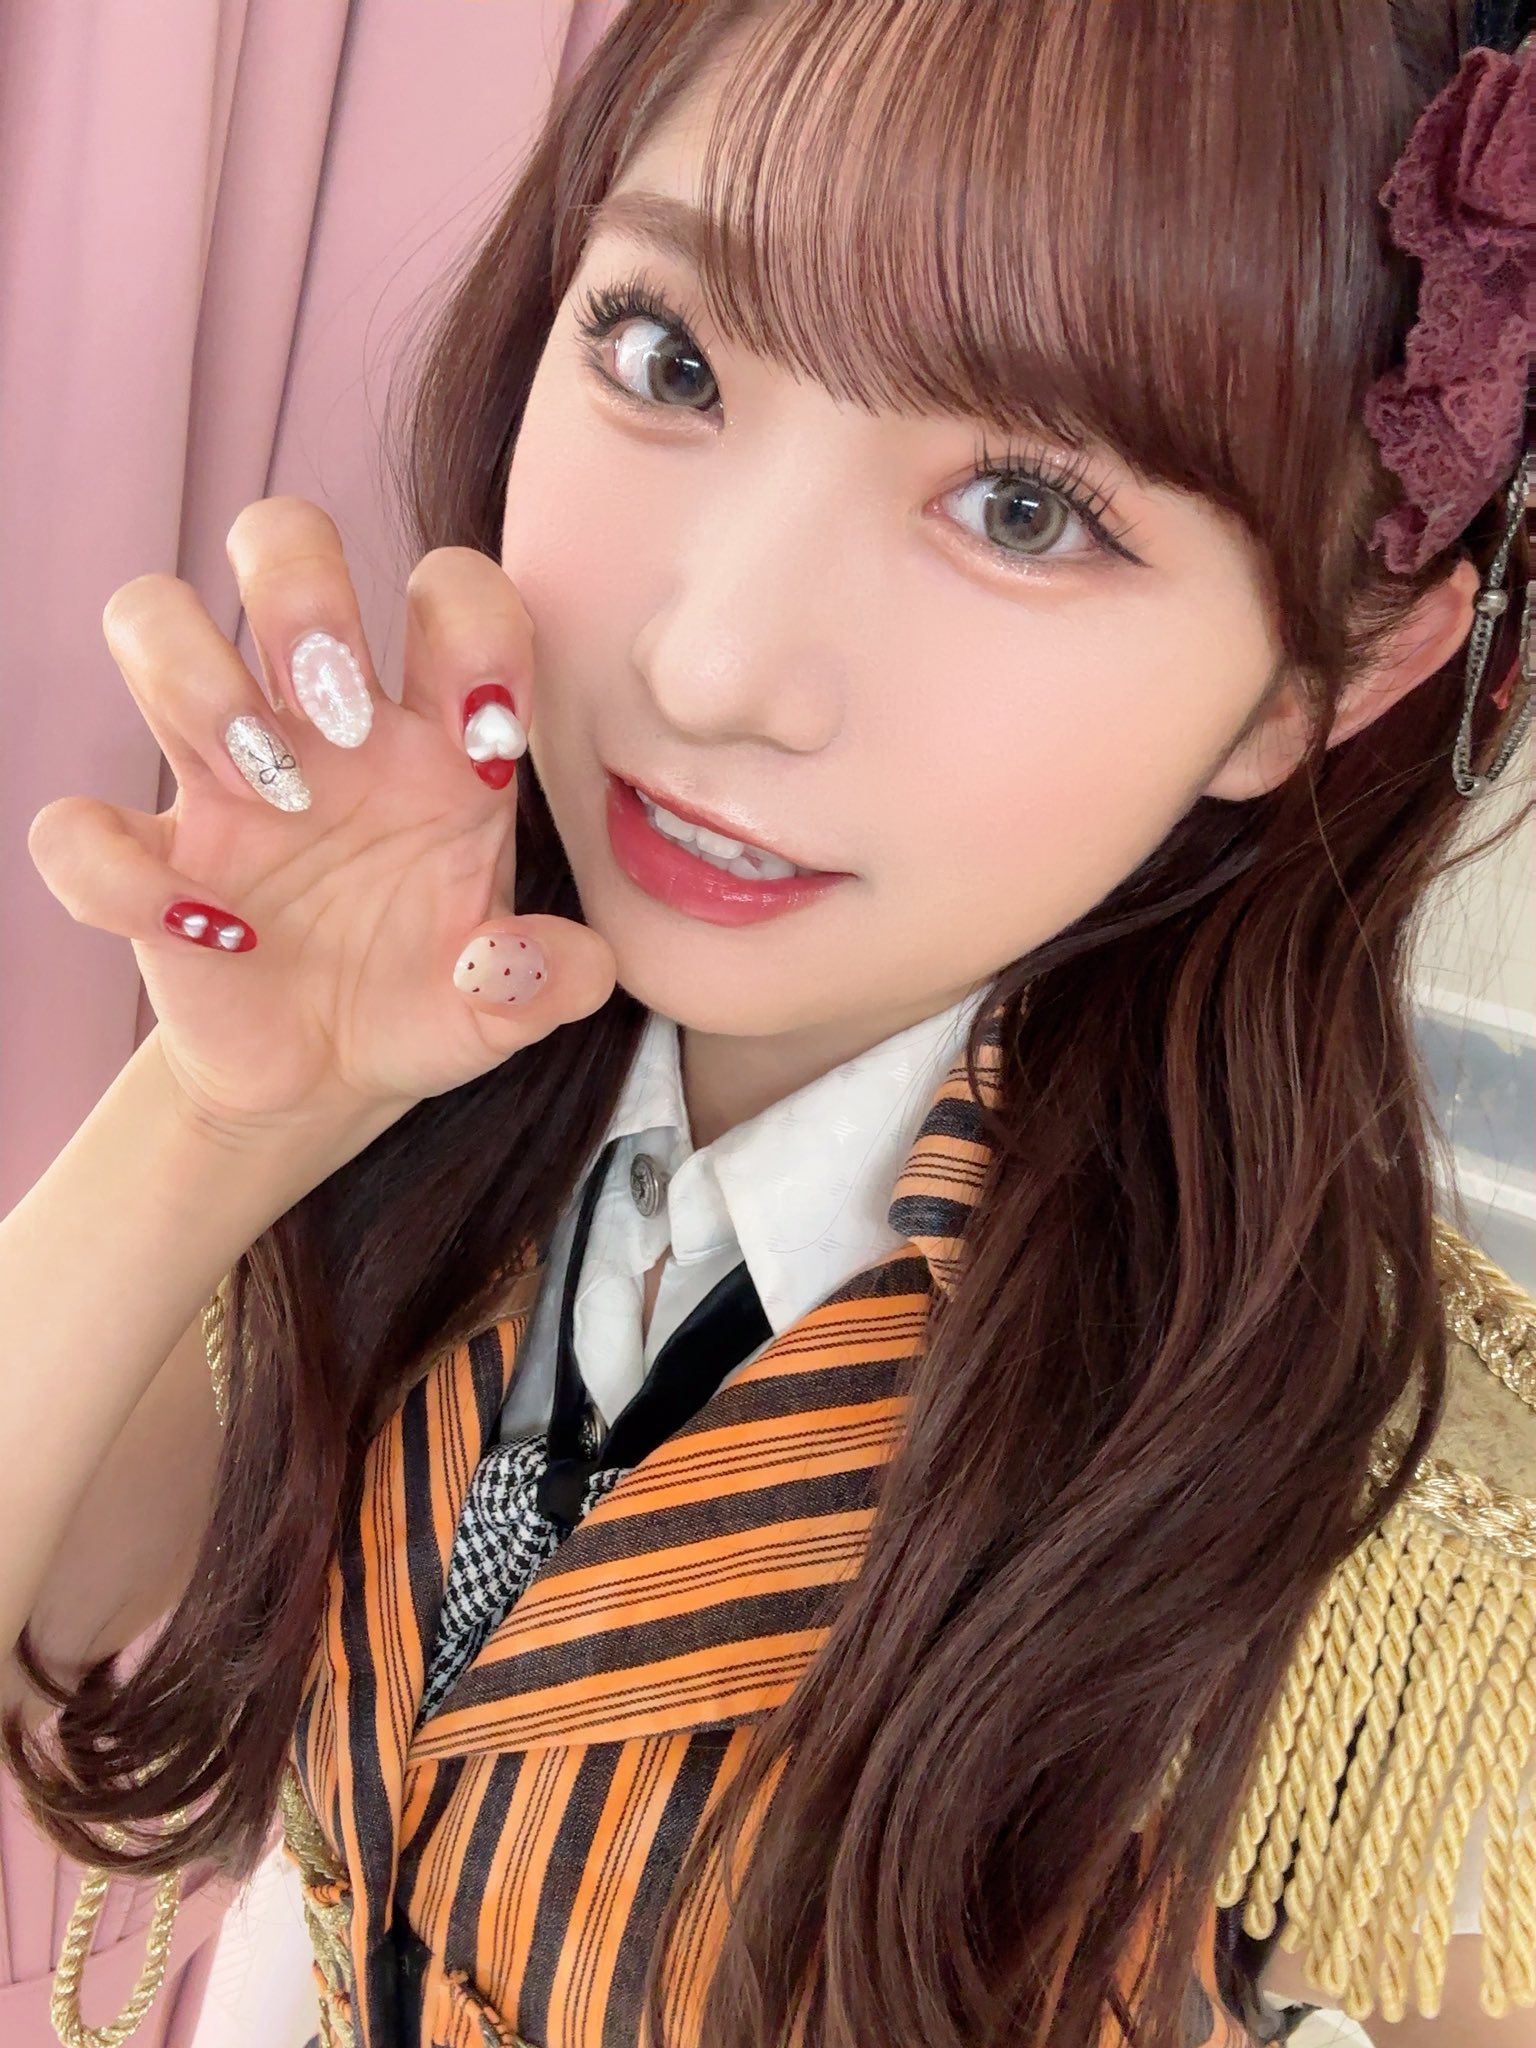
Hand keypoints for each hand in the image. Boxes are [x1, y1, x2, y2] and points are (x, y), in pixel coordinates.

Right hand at [28, 497, 617, 1151]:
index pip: (448, 590)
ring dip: (201, 681)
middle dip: (302, 592)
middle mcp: (322, 726)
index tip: (489, 736)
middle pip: (279, 541)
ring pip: (151, 619)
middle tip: (344, 717)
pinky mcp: (146, 861)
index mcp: (431, 734)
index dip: (473, 622)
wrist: (332, 1078)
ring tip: (271, 790)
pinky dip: (122, 876)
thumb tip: (575, 965)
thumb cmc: (428, 997)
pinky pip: (76, 828)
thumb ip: (550, 977)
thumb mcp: (508, 1000)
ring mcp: (221, 777)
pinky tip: (211, 932)